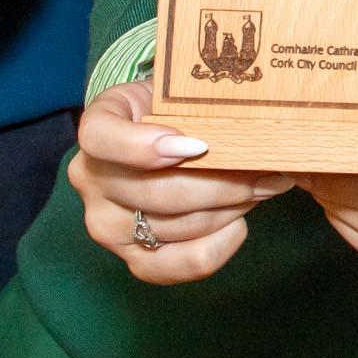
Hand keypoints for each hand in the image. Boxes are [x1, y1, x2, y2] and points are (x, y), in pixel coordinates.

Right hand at [69, 79, 293, 284]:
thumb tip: (251, 124)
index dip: (144, 146)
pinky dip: (217, 246)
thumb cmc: (175, 112)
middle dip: (224, 183)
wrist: (160, 144)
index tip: (198, 145)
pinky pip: (176, 265)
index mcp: (97, 127)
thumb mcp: (178, 92)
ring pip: (175, 226)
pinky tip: (238, 223)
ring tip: (263, 188)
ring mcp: (106, 224)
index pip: (101, 138)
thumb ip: (197, 105)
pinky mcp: (131, 258)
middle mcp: (90, 178)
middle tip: (267, 170)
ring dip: (230, 208)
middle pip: (157, 191)